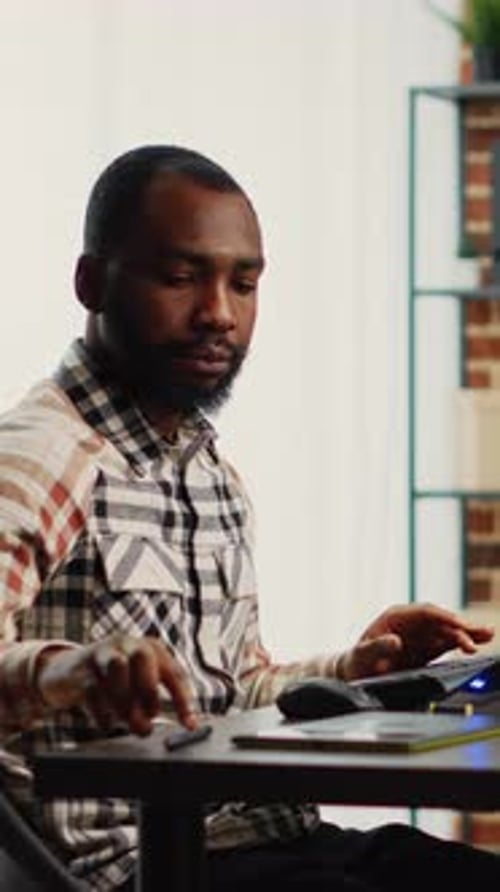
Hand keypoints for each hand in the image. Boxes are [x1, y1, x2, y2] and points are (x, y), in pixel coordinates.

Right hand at [35, 635, 198, 735]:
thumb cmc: (112, 680)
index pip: (173, 671)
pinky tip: (106, 722)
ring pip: (117, 668)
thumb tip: (180, 725)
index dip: (183, 699)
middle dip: (148, 690)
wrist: (67, 673)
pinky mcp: (80, 670)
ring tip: (127, 721)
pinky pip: (94, 690)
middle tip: (150, 716)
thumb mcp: (136, 684)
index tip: (189, 725)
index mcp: (149, 647)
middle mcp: (126, 644)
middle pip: (143, 656)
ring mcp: (102, 654)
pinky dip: (103, 713)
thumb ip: (154, 701)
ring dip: (125, 701)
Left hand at [337, 603, 494, 681]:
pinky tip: (476, 646)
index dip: (444, 618)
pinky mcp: (425, 650)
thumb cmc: (357, 661)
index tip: (459, 625)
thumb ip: (378, 647)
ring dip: (467, 634)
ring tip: (488, 636)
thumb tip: (395, 641)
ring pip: (447, 632)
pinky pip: (446, 645)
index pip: (425, 612)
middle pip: (441, 621)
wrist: (355, 674)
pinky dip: (461, 644)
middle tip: (481, 633)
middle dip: (461, 626)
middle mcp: (411, 623)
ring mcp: (420, 636)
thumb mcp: (362, 655)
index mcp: (396, 616)